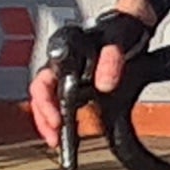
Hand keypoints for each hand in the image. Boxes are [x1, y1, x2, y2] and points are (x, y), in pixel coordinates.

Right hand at [27, 0, 153, 156]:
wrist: (129, 29)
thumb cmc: (118, 31)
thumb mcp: (117, 42)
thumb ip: (111, 60)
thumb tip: (105, 84)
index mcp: (64, 54)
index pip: (44, 81)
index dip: (46, 103)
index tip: (57, 119)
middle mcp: (60, 66)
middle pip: (41, 96)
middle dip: (44, 119)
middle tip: (54, 138)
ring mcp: (67, 76)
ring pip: (48, 102)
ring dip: (49, 123)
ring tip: (57, 141)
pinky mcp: (77, 86)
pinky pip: (63, 104)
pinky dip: (63, 120)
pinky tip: (67, 133)